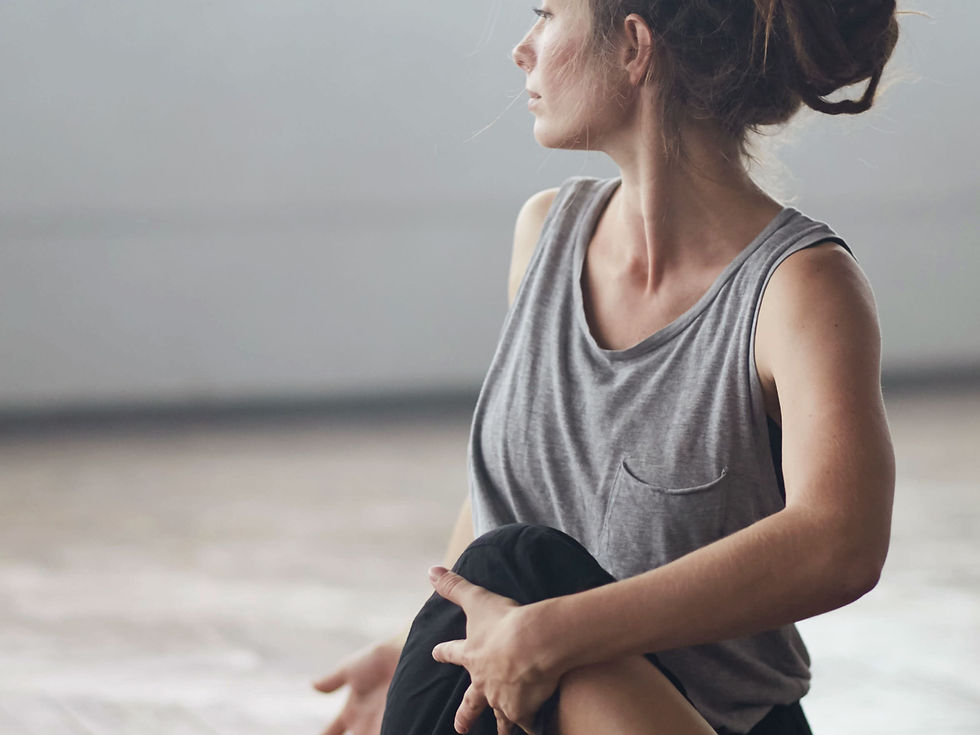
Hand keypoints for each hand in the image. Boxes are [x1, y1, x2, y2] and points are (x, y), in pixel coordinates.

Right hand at [313, 638, 401, 734]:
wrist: (409, 654)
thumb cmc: (380, 659)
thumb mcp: (351, 669)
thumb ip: (333, 680)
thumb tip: (312, 684)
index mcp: (351, 713)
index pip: (330, 732)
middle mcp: (365, 724)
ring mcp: (381, 726)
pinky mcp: (398, 725)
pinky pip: (390, 733)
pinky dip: (385, 733)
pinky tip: (381, 734)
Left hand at [429, 566, 559, 734]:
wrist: (533, 644)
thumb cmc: (504, 621)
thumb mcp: (476, 599)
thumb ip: (454, 586)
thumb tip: (430, 570)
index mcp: (471, 656)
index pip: (452, 652)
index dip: (443, 652)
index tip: (435, 654)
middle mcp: (483, 683)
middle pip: (471, 702)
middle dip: (465, 715)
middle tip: (459, 727)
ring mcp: (502, 699)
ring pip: (501, 717)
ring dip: (502, 726)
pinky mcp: (523, 709)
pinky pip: (528, 724)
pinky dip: (532, 728)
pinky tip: (536, 730)